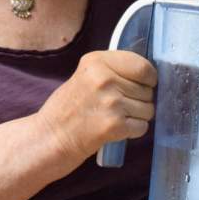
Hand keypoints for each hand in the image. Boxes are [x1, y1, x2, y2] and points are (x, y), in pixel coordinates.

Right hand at [37, 50, 157, 172]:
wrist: (50, 137)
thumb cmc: (68, 107)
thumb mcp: (85, 74)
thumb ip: (113, 69)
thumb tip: (149, 73)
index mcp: (97, 62)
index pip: (143, 66)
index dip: (148, 78)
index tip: (142, 84)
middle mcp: (105, 79)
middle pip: (147, 90)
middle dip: (140, 100)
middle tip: (117, 106)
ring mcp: (111, 103)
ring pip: (148, 109)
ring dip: (137, 116)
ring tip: (114, 117)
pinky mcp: (114, 125)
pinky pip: (142, 126)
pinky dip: (133, 131)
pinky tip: (116, 129)